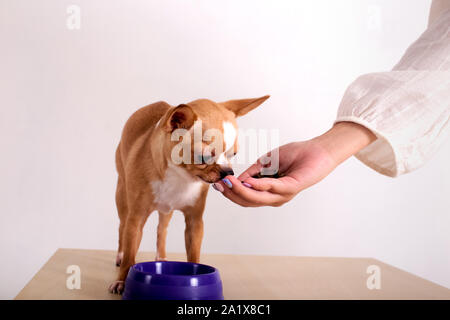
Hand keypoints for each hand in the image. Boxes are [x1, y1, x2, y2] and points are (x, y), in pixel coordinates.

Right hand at [213, 122, 375, 206]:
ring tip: (227, 182)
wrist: (318, 150)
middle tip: (218, 185)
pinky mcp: (291, 187)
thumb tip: (237, 179)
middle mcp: (275, 197)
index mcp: (269, 193)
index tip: (217, 184)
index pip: (245, 198)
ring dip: (240, 190)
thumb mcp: (267, 161)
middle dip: (231, 194)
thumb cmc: (296, 154)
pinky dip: (257, 185)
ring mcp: (283, 194)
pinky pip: (271, 188)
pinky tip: (246, 181)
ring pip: (257, 198)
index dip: (230, 192)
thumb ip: (252, 172)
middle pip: (248, 202)